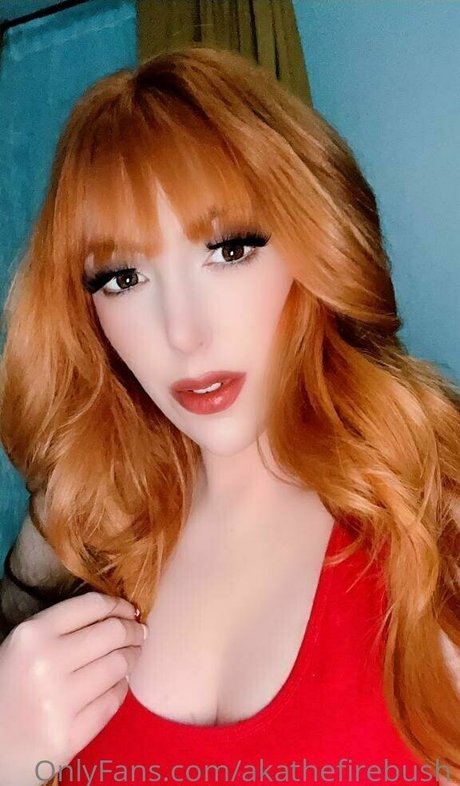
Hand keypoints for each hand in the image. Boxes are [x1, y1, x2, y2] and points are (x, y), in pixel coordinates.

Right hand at [0, 591, 146, 785]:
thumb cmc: (7, 689)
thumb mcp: (23, 648)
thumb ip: (61, 629)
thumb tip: (116, 615)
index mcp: (32, 635)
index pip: (91, 606)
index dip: (118, 605)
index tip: (129, 611)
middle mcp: (45, 664)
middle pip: (113, 633)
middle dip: (133, 631)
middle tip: (140, 633)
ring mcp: (58, 703)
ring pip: (118, 666)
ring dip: (132, 658)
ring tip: (132, 656)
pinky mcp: (69, 737)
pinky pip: (113, 702)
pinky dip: (121, 689)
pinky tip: (117, 685)